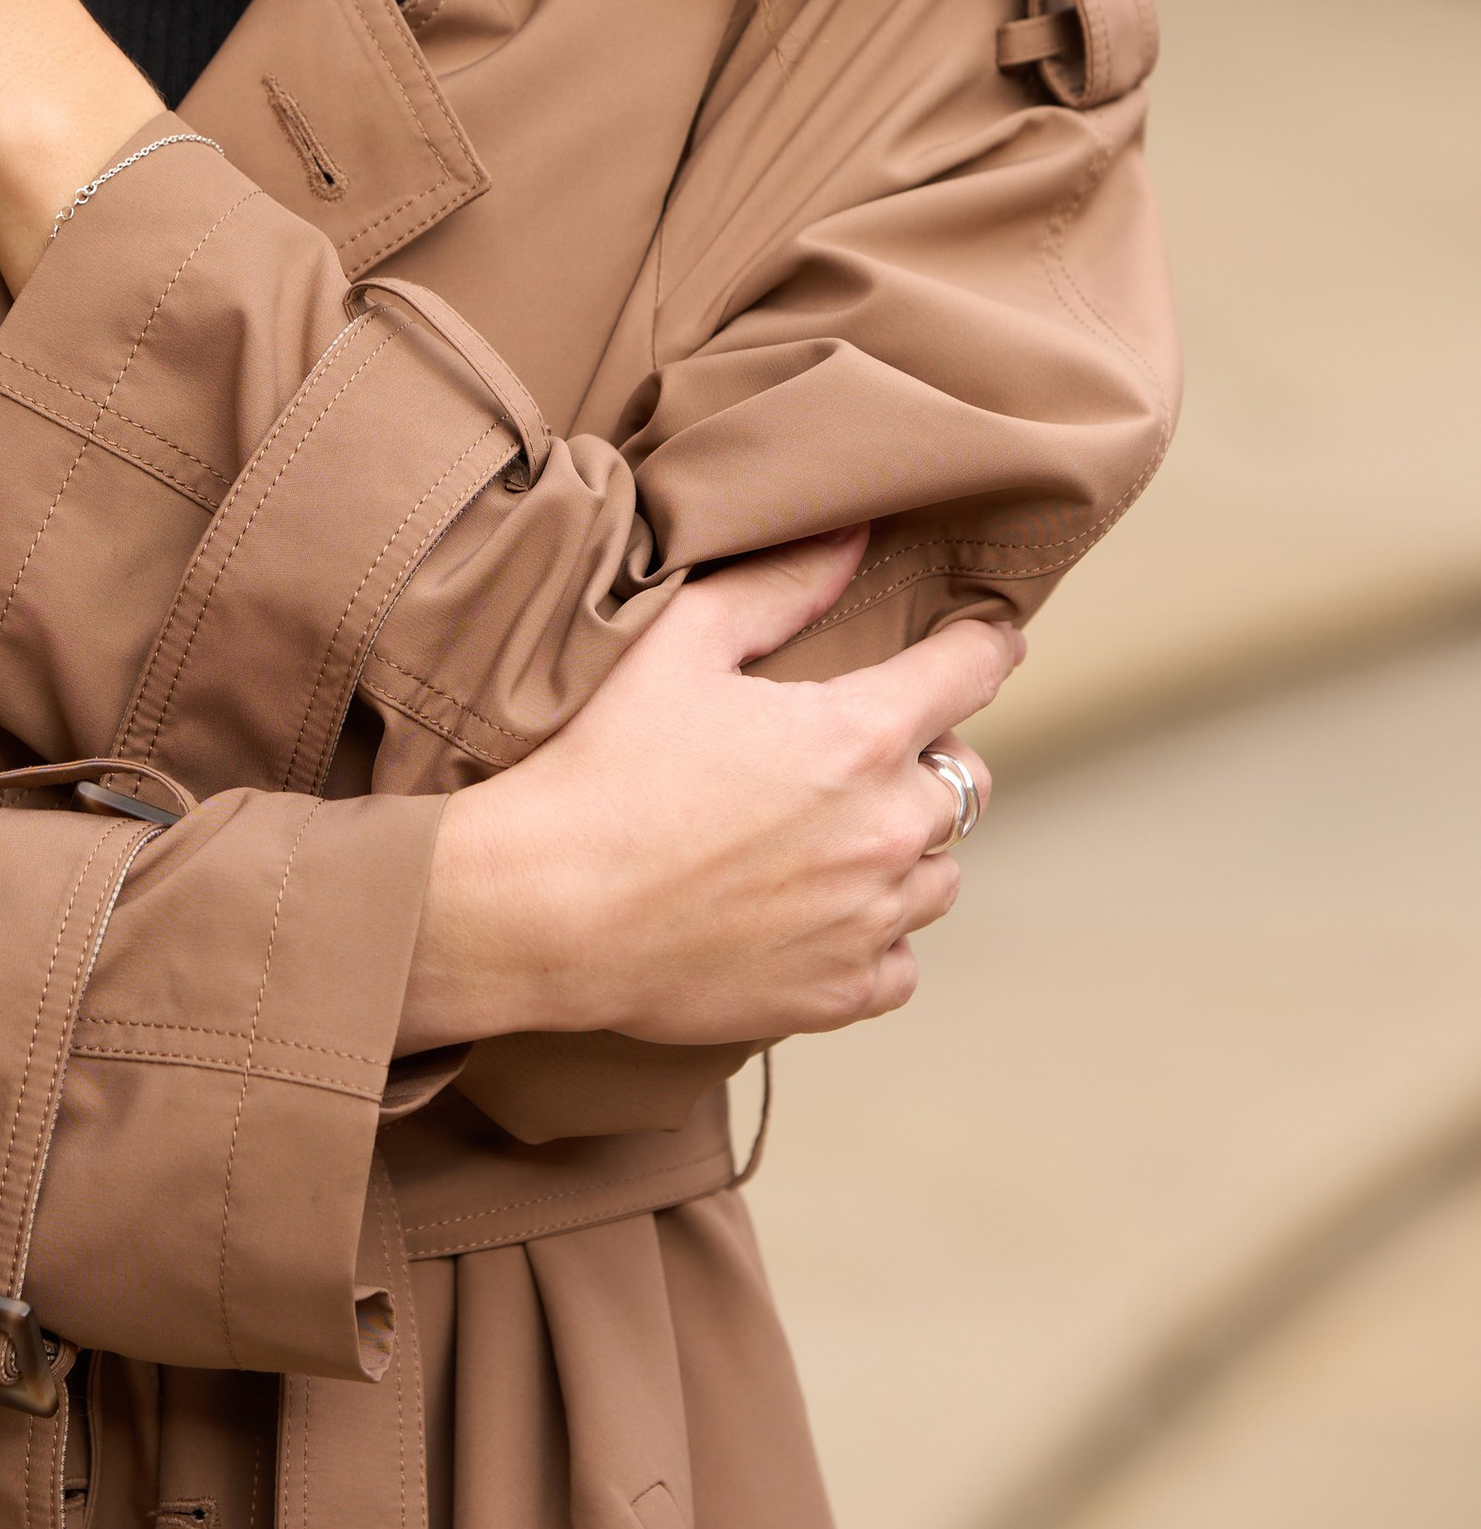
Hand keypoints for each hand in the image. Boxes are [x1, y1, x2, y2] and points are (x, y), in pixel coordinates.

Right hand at [397, 530, 1011, 1053]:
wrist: (545, 908)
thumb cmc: (604, 767)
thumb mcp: (680, 644)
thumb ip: (781, 585)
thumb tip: (856, 535)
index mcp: (858, 735)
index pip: (972, 671)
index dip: (983, 647)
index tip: (984, 643)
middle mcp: (885, 830)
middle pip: (969, 781)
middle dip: (927, 759)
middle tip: (859, 755)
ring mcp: (867, 920)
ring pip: (940, 877)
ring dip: (905, 852)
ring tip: (833, 839)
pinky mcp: (838, 992)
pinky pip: (901, 963)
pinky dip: (874, 939)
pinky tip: (819, 916)